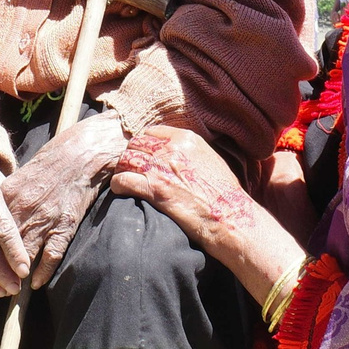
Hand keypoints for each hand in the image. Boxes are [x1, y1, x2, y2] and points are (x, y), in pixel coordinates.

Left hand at [1, 112, 124, 288]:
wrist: (81, 154)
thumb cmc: (49, 164)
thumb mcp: (18, 177)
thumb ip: (4, 200)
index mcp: (7, 196)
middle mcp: (23, 209)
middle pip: (2, 247)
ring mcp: (45, 219)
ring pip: (24, 255)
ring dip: (16, 275)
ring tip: (10, 289)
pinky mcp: (65, 225)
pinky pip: (51, 255)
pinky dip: (43, 271)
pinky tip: (35, 283)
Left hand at [113, 126, 306, 303]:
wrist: (230, 216)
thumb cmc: (224, 193)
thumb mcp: (211, 159)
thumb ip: (190, 151)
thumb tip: (176, 152)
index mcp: (186, 139)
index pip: (151, 132)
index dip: (143, 144)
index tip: (142, 155)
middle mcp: (171, 149)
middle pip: (135, 145)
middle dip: (131, 157)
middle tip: (130, 170)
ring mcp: (161, 168)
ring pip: (126, 161)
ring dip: (122, 171)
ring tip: (125, 181)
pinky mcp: (154, 189)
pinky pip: (123, 181)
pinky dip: (119, 186)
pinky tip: (122, 191)